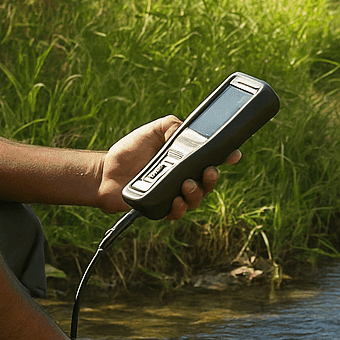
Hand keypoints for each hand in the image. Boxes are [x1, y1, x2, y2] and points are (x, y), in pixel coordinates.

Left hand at [95, 116, 241, 217]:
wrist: (105, 172)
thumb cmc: (130, 151)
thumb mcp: (152, 131)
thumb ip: (171, 126)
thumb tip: (186, 130)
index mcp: (185, 158)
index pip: (212, 158)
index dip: (226, 157)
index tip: (233, 154)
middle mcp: (183, 177)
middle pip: (208, 182)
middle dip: (213, 178)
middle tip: (208, 171)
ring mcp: (174, 194)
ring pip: (196, 199)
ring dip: (197, 193)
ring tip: (187, 184)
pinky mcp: (162, 208)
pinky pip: (177, 213)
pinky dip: (179, 207)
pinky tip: (176, 200)